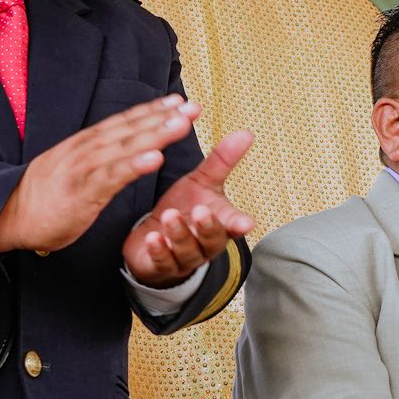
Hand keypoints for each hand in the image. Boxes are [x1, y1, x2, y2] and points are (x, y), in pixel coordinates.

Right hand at [0, 96, 198, 256]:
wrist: (5, 215)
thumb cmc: (44, 196)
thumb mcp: (73, 167)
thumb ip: (96, 155)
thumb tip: (120, 145)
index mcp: (85, 144)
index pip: (123, 122)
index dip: (152, 110)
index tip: (178, 100)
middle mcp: (85, 150)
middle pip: (130, 129)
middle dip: (163, 117)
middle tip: (193, 107)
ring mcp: (82, 169)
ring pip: (124, 148)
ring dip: (155, 135)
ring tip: (181, 125)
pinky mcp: (80, 192)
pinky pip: (110, 177)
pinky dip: (133, 166)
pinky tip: (155, 159)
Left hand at [123, 128, 256, 285]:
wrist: (155, 237)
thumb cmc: (185, 207)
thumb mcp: (202, 182)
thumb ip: (222, 160)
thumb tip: (246, 132)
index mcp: (220, 222)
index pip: (234, 224)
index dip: (240, 224)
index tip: (245, 223)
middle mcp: (206, 243)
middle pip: (212, 239)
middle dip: (207, 227)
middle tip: (200, 211)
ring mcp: (185, 257)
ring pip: (187, 250)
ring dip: (179, 234)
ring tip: (170, 216)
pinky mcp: (161, 266)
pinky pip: (162, 262)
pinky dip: (158, 251)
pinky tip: (151, 237)